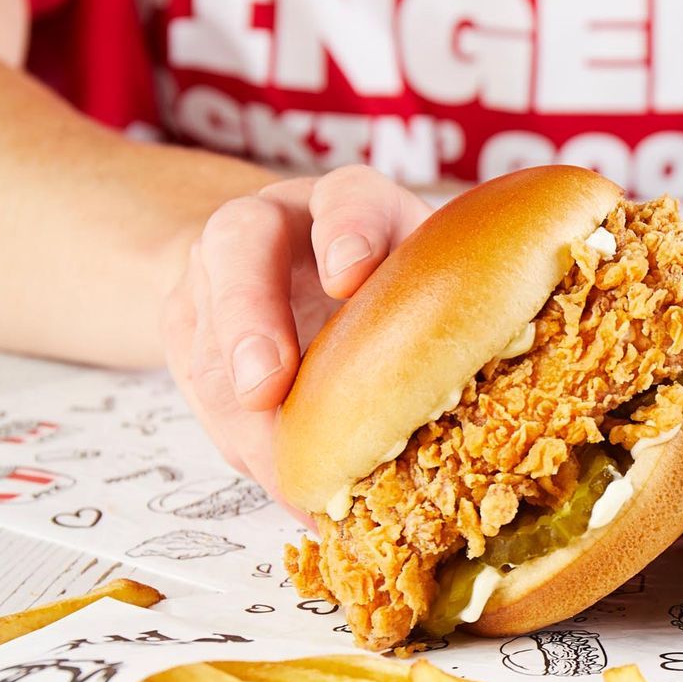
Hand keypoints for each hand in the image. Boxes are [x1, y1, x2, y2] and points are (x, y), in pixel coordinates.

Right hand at [160, 166, 430, 493]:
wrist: (304, 273)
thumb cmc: (394, 288)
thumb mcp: (430, 286)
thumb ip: (454, 320)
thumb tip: (493, 418)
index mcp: (352, 205)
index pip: (347, 197)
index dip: (347, 230)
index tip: (349, 276)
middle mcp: (276, 225)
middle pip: (241, 247)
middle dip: (249, 318)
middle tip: (265, 387)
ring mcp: (219, 274)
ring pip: (208, 330)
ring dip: (238, 407)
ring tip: (284, 473)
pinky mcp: (189, 328)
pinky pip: (200, 386)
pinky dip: (242, 441)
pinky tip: (285, 484)